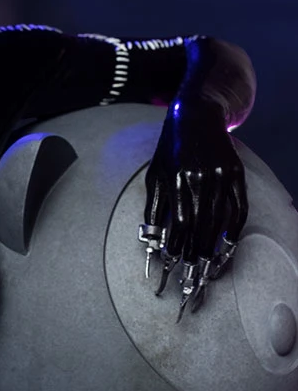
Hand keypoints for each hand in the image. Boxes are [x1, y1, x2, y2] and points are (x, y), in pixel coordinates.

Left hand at [138, 96, 247, 320]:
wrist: (196, 114)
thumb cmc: (170, 148)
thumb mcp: (154, 173)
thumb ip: (153, 206)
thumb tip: (151, 238)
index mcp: (176, 177)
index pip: (179, 222)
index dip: (176, 246)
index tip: (171, 266)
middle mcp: (200, 177)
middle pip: (200, 225)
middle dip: (195, 254)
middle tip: (191, 276)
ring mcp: (221, 175)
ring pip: (220, 220)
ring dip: (213, 247)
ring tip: (207, 268)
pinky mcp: (237, 173)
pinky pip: (239, 207)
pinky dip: (235, 229)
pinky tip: (228, 245)